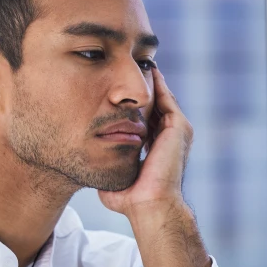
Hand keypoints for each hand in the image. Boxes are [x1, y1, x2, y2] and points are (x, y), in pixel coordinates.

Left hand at [98, 66, 192, 219]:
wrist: (150, 205)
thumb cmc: (131, 199)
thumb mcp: (115, 177)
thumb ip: (106, 166)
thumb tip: (87, 162)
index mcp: (158, 148)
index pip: (147, 119)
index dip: (132, 105)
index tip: (116, 91)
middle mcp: (171, 138)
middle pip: (156, 104)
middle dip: (142, 87)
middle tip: (129, 67)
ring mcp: (177, 132)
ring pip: (162, 98)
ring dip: (150, 80)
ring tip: (136, 61)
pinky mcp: (179, 127)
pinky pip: (166, 97)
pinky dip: (156, 83)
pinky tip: (142, 69)